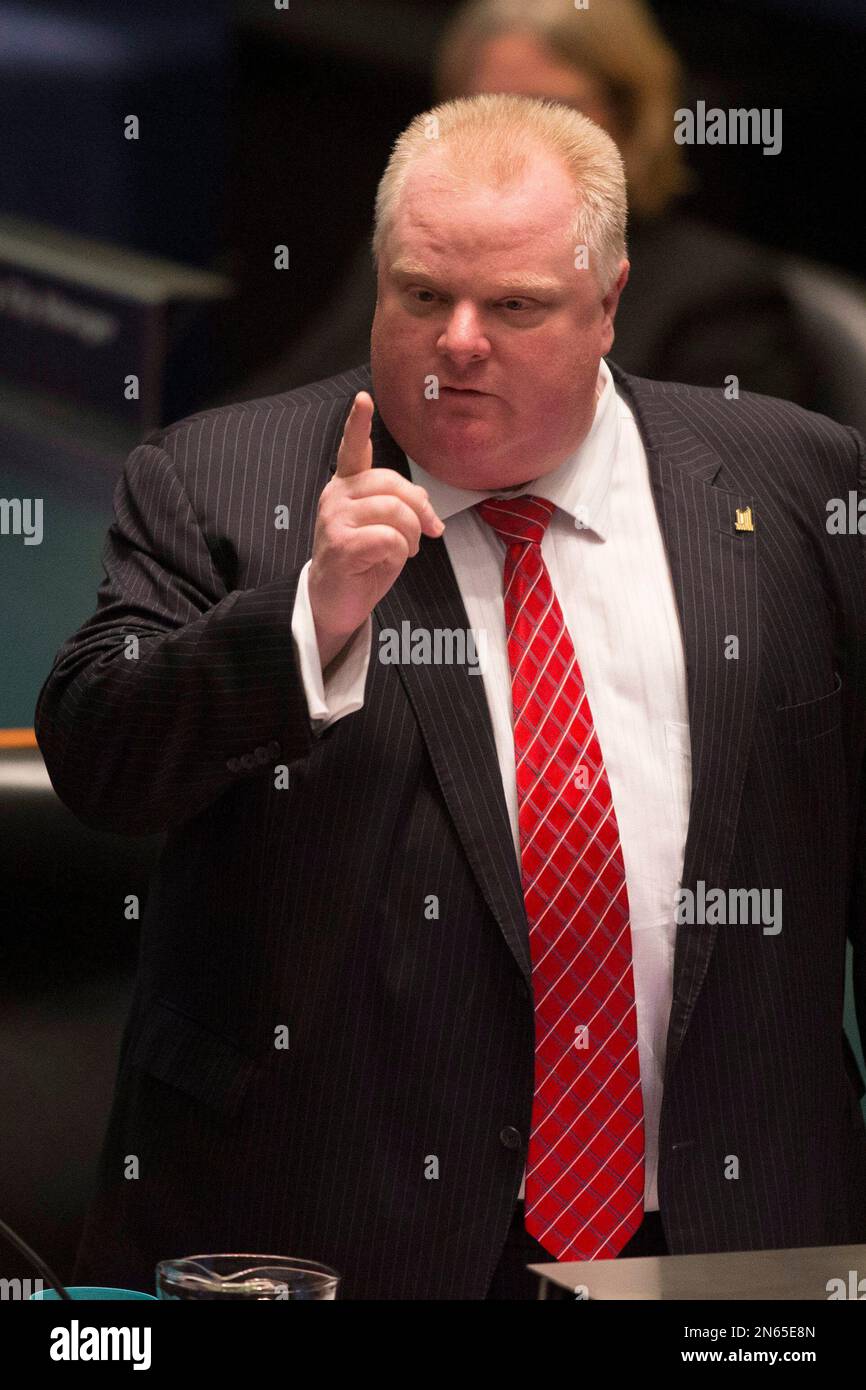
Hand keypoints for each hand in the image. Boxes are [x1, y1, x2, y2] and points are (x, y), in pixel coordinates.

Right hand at [308, 391, 444, 668]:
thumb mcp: (387, 528)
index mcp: (346, 486)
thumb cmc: (363, 562)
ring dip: (412, 535)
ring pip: (395, 511)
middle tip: (426, 532)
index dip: (358, 424)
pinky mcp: (341, 545)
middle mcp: (336, 496)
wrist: (335, 602)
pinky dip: (400, 552)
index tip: (363, 398)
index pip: (352, 449)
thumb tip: (424, 504)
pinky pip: (390, 538)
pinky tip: (387, 561)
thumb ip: (401, 505)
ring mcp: (334, 519)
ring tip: (406, 549)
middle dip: (420, 509)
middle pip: (393, 484)